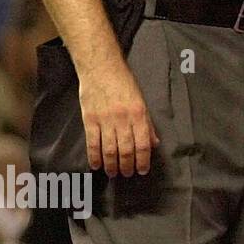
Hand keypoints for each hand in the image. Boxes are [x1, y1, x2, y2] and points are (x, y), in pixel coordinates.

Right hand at [77, 57, 158, 176]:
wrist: (101, 69)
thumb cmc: (124, 83)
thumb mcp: (141, 101)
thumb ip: (147, 124)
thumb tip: (153, 143)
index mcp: (139, 114)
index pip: (143, 144)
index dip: (143, 160)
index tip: (142, 170)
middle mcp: (123, 119)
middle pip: (126, 149)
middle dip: (127, 165)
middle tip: (127, 174)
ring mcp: (105, 120)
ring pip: (109, 149)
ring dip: (111, 164)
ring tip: (113, 173)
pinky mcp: (89, 120)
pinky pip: (92, 143)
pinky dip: (94, 156)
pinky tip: (96, 165)